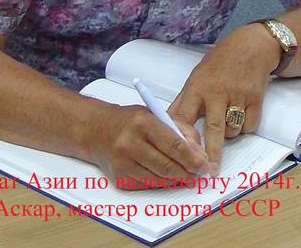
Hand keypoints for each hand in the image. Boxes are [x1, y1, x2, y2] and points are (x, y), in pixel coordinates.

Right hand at [88, 104, 208, 189]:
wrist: (96, 129)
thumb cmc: (130, 121)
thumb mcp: (156, 115)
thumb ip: (180, 131)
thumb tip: (199, 155)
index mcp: (143, 122)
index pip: (174, 145)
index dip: (192, 159)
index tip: (203, 165)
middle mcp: (130, 142)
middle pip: (167, 166)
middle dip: (187, 173)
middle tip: (197, 174)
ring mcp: (123, 161)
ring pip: (158, 179)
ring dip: (175, 180)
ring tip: (184, 175)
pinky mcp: (119, 176)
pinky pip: (147, 185)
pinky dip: (159, 182)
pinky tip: (164, 176)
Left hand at [167, 23, 281, 174]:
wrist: (251, 47)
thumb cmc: (219, 64)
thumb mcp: (196, 78)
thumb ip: (185, 102)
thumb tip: (170, 129)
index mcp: (196, 87)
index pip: (182, 117)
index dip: (182, 139)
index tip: (181, 156)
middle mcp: (216, 92)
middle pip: (213, 130)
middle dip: (211, 153)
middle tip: (208, 171)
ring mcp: (237, 96)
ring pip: (232, 131)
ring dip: (229, 134)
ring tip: (227, 119)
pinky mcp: (256, 99)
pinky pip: (249, 126)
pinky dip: (245, 127)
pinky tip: (241, 114)